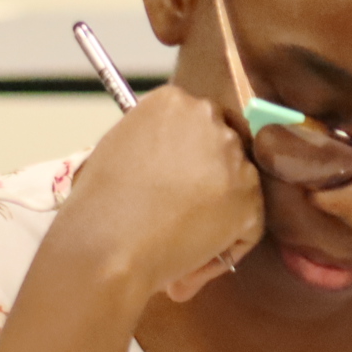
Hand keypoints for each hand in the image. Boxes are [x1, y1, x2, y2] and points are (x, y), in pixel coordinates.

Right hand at [57, 86, 261, 305]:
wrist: (108, 243)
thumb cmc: (100, 200)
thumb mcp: (121, 145)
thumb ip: (158, 137)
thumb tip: (178, 151)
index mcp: (174, 101)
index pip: (200, 119)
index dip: (191, 150)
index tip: (177, 172)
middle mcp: (211, 121)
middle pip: (225, 146)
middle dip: (210, 173)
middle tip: (181, 204)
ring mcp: (236, 161)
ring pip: (240, 183)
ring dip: (221, 207)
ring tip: (180, 232)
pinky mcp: (251, 201)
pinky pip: (249, 223)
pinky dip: (229, 241)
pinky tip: (194, 250)